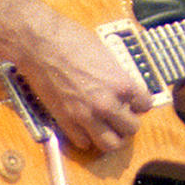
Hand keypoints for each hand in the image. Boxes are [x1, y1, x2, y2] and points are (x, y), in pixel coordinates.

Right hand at [14, 12, 152, 152]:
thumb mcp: (105, 54)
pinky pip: (83, 142)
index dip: (139, 103)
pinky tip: (84, 127)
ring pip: (110, 144)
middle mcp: (107, 103)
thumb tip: (121, 86)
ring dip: (112, 137)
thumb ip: (116, 76)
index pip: (145, 105)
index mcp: (121, 84)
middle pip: (131, 128)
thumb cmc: (70, 40)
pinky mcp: (66, 121)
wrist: (40, 44)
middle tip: (121, 116)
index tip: (133, 102)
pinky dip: (86, 138)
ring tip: (107, 128)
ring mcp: (86, 115)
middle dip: (128, 123)